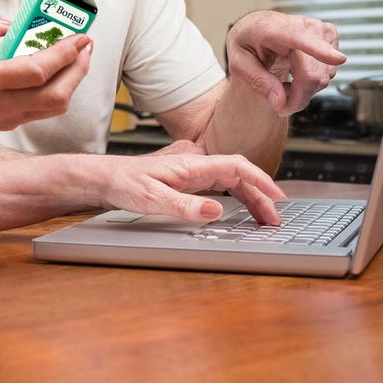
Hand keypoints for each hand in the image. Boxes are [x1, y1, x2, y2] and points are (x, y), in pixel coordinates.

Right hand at [0, 8, 91, 140]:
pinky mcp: (6, 123)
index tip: (81, 37)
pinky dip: (58, 91)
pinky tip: (56, 74)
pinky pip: (42, 110)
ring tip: (77, 58)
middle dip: (80, 69)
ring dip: (72, 81)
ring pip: (54, 107)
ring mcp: (5, 118)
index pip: (38, 71)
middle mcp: (0, 104)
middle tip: (87, 46)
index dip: (65, 54)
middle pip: (57, 95)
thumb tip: (6, 24)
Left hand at [97, 152, 286, 224]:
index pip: (235, 166)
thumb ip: (185, 206)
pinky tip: (242, 209)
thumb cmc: (125, 184)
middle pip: (237, 174)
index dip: (260, 180)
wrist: (105, 178)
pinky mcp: (187, 178)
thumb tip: (216, 211)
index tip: (277, 197)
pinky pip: (219, 184)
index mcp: (191, 164)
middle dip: (260, 195)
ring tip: (265, 219)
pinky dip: (235, 196)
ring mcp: (191, 170)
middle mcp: (194, 163)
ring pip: (230, 180)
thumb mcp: (153, 200)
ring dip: (250, 197)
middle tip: (275, 219)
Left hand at [226, 11, 345, 116]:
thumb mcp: (238, 63)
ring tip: (284, 82)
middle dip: (297, 97)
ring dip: (304, 89)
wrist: (257, 28)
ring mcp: (319, 30)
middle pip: (312, 74)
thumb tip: (281, 103)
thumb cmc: (246, 43)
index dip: (319, 50)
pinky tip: (298, 74)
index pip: (297, 38)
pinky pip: (329, 73)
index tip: (337, 59)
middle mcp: (301, 25)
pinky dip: (313, 81)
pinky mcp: (330, 37)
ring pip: (323, 77)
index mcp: (272, 28)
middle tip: (279, 102)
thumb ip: (258, 82)